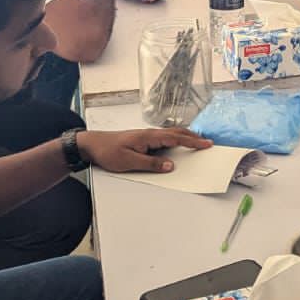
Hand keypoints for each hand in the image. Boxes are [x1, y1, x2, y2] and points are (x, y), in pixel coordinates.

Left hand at [78, 127, 211, 173]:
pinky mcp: (142, 140)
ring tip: (196, 142)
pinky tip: (176, 145)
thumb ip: (151, 164)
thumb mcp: (129, 162)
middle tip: (207, 143)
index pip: (176, 138)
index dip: (192, 142)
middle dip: (193, 137)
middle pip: (176, 133)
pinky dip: (175, 140)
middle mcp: (149, 134)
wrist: (92, 144)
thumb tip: (170, 166)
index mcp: (149, 137)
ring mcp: (146, 136)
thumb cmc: (108, 152)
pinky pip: (163, 139)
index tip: (206, 144)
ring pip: (171, 135)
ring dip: (185, 137)